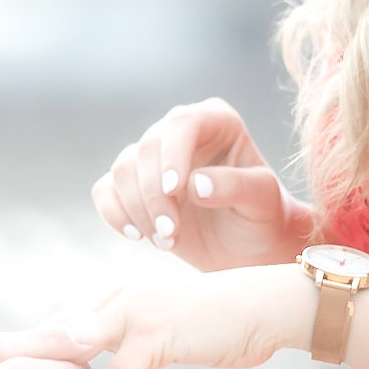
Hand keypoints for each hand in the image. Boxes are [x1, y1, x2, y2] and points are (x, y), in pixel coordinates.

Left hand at [62, 265, 314, 368]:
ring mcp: (129, 311)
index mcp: (105, 298)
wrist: (267, 307)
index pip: (47, 335)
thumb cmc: (215, 325)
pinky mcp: (154, 332)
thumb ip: (119, 349)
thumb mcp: (156, 334)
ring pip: (73, 361)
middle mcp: (108, 299)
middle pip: (46, 345)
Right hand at [91, 98, 312, 272]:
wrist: (247, 247)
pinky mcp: (131, 185)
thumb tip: (195, 184)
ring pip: (122, 171)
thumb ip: (236, 187)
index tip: (174, 191)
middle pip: (146, 149)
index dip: (173, 154)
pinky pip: (105, 190)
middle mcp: (179, 131)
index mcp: (216, 121)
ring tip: (166, 242)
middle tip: (172, 234)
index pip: (183, 123)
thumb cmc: (262, 217)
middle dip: (154, 196)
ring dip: (137, 210)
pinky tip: (136, 236)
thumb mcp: (263, 202)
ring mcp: (152, 158)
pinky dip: (114, 214)